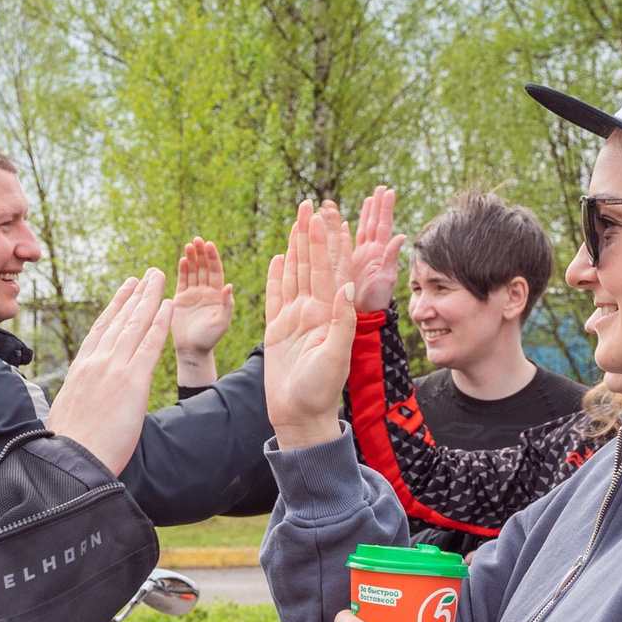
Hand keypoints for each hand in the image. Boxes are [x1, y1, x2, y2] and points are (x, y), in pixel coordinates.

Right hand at [47, 269, 173, 474]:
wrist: (72, 461)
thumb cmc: (70, 447)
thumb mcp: (68, 412)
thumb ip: (80, 398)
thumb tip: (83, 401)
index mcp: (81, 369)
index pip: (101, 329)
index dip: (116, 306)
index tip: (126, 289)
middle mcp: (96, 363)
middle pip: (121, 320)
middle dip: (137, 294)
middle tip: (149, 274)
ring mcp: (114, 370)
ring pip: (135, 325)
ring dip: (150, 298)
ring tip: (160, 278)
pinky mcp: (132, 382)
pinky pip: (149, 345)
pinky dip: (160, 323)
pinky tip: (169, 306)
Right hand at [170, 237, 233, 384]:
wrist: (192, 350)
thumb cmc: (209, 338)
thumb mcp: (222, 322)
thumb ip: (226, 305)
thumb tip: (229, 285)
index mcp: (217, 295)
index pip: (215, 271)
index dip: (212, 258)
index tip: (209, 244)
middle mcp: (206, 292)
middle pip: (203, 268)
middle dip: (201, 253)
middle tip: (197, 239)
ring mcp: (193, 294)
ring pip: (192, 272)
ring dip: (191, 258)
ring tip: (188, 245)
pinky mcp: (181, 299)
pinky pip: (182, 281)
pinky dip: (182, 270)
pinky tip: (182, 259)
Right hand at [262, 202, 354, 450]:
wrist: (299, 416)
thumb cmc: (319, 392)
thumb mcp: (334, 358)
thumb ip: (340, 323)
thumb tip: (345, 289)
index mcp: (329, 314)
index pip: (331, 270)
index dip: (331, 242)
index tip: (331, 216)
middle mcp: (314, 312)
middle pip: (313, 265)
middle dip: (312, 235)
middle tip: (311, 205)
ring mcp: (295, 319)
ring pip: (295, 275)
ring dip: (296, 247)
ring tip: (297, 222)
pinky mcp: (277, 329)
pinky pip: (276, 296)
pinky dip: (277, 276)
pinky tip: (279, 258)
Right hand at [346, 187, 404, 315]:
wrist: (364, 314)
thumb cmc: (377, 300)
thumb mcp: (387, 278)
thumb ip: (392, 257)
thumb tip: (401, 236)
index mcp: (380, 252)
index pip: (382, 225)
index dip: (385, 208)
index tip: (388, 191)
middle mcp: (370, 251)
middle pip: (373, 223)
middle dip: (376, 205)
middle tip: (380, 188)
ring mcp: (360, 257)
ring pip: (361, 229)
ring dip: (365, 214)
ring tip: (368, 199)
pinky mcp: (349, 263)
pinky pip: (347, 243)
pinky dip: (344, 230)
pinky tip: (343, 221)